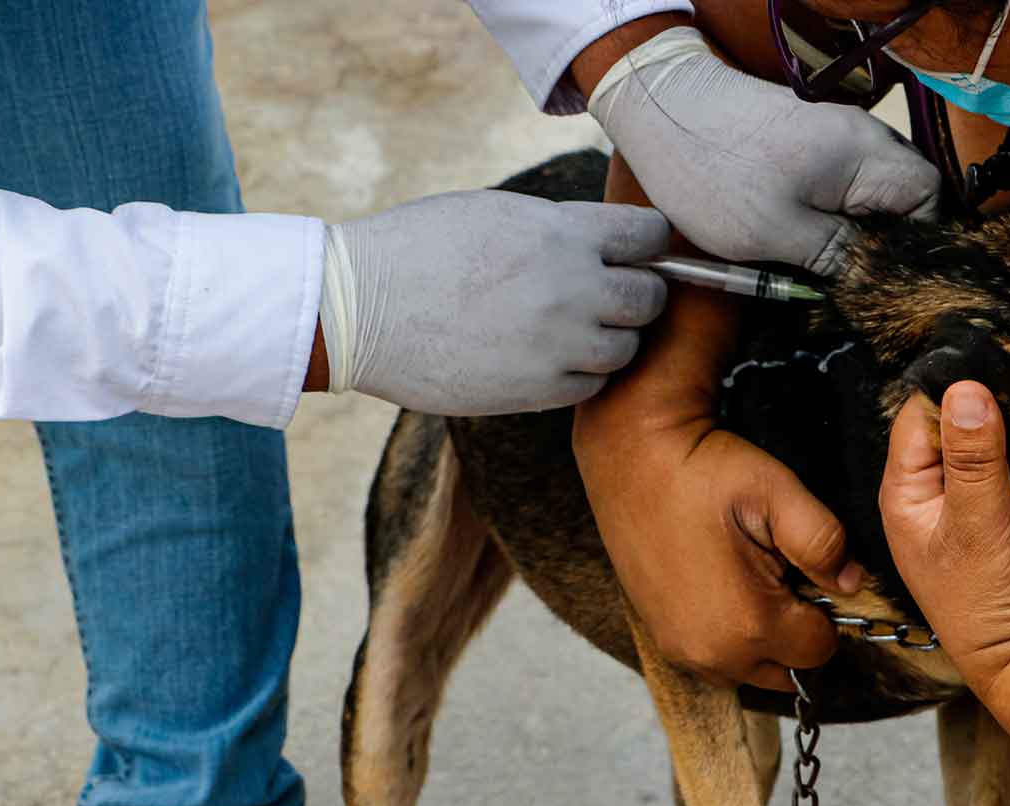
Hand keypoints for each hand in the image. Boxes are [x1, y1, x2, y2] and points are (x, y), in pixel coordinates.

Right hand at [320, 191, 669, 414]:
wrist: (357, 307)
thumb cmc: (418, 248)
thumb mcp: (496, 211)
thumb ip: (560, 228)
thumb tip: (608, 244)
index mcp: (563, 231)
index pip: (652, 235)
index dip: (648, 243)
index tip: (637, 251)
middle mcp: (573, 287)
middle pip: (651, 297)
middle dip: (638, 293)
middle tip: (610, 294)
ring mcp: (558, 344)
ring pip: (627, 347)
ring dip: (610, 338)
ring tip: (572, 329)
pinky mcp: (537, 390)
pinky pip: (591, 386)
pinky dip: (581, 374)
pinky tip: (549, 358)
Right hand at [575, 407, 868, 691]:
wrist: (631, 456)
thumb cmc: (703, 470)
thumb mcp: (777, 493)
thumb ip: (823, 543)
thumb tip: (851, 583)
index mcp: (748, 624)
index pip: (819, 650)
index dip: (826, 611)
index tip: (804, 571)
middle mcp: (711, 653)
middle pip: (784, 671)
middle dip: (794, 633)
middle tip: (779, 574)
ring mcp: (679, 650)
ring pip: (748, 670)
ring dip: (761, 640)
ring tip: (749, 581)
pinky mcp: (659, 638)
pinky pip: (713, 660)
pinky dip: (727, 637)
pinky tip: (719, 586)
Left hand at [586, 26, 939, 276]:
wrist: (663, 110)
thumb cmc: (713, 172)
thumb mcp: (775, 233)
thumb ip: (837, 256)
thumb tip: (875, 280)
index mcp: (866, 156)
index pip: (928, 202)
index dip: (912, 245)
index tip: (878, 279)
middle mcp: (863, 138)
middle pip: (903, 198)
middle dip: (881, 242)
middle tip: (847, 278)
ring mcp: (837, 137)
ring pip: (870, 194)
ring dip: (852, 230)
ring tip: (820, 261)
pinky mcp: (810, 142)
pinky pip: (841, 184)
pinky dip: (830, 213)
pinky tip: (802, 237)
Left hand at [878, 382, 1009, 695]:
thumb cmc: (997, 605)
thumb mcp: (980, 527)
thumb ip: (973, 460)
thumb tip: (964, 389)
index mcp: (906, 493)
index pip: (918, 415)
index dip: (950, 384)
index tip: (991, 354)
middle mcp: (934, 490)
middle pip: (954, 420)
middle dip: (985, 395)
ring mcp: (974, 498)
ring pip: (989, 436)